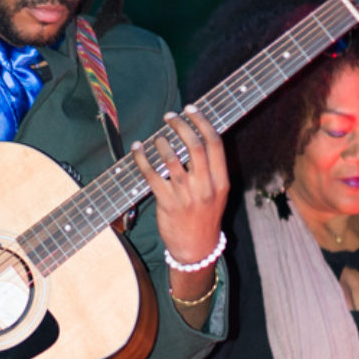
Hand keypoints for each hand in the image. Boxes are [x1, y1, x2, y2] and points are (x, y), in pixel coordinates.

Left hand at [131, 104, 228, 278]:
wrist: (196, 249)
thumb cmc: (205, 217)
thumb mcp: (218, 193)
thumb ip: (210, 168)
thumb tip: (194, 136)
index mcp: (221, 181)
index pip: (215, 143)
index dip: (202, 122)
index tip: (191, 109)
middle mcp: (205, 187)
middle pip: (194, 146)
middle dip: (180, 125)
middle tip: (170, 116)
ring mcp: (186, 195)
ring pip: (171, 158)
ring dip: (161, 142)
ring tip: (157, 138)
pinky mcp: (167, 203)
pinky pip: (151, 175)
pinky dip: (141, 158)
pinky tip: (137, 149)